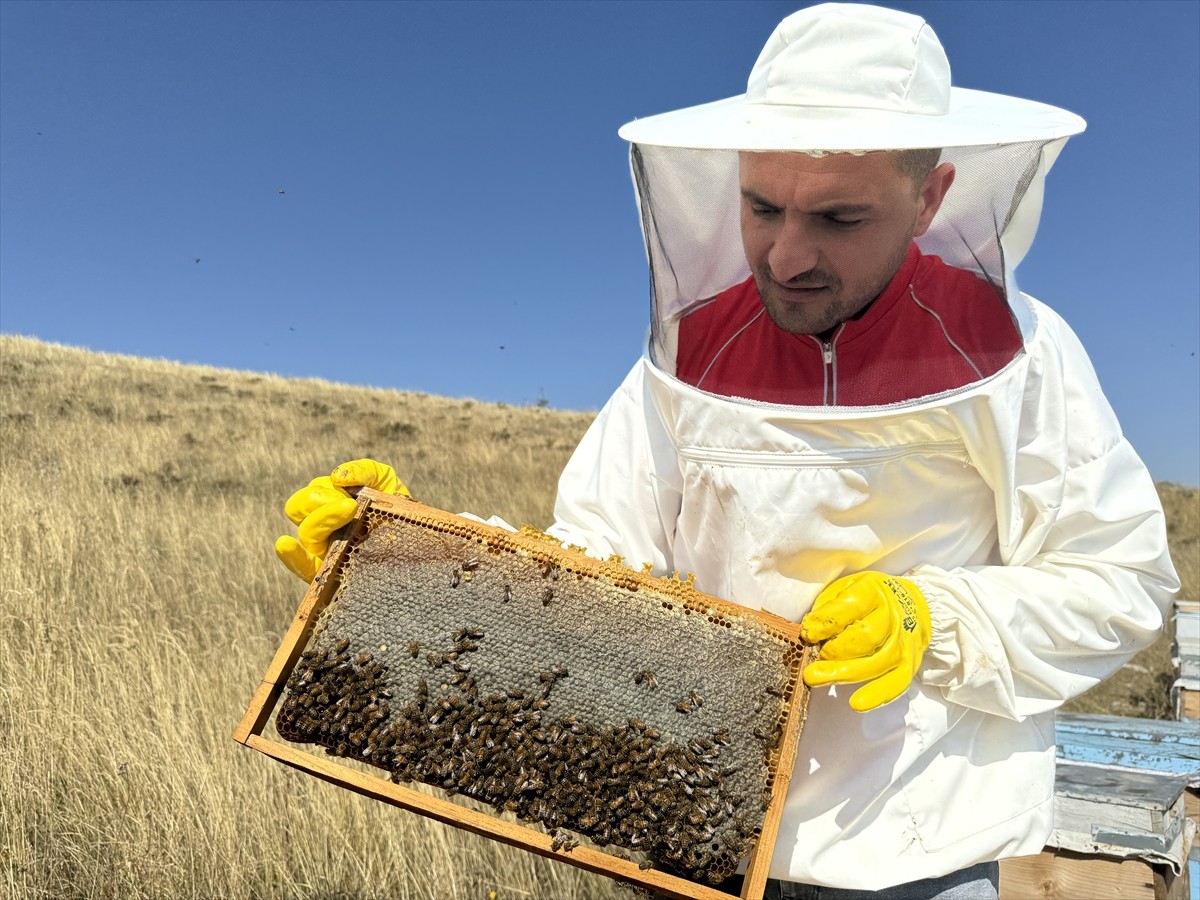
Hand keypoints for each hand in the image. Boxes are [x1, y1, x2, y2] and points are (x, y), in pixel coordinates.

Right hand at [274, 459, 410, 580]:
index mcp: (326, 504)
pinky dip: (292, 556)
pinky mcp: (328, 575)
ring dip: (323, 519)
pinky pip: (302, 568)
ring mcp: (323, 550)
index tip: (350, 494)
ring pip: (307, 532)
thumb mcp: (383, 480)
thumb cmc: (396, 506)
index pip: (309, 495)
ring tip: (350, 511)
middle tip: (348, 505)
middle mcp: (320, 526)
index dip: (323, 492)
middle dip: (320, 501)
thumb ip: (363, 470)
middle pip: (298, 509)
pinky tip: (285, 544)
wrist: (419, 537)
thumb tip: (338, 477)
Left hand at [800, 571, 930, 711]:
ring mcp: (903, 641)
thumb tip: (811, 632)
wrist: (910, 603)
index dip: (826, 623)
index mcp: (872, 591)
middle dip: (835, 651)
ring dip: (846, 673)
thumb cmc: (866, 599)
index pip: (850, 606)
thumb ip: (827, 608)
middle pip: (866, 636)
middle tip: (811, 660)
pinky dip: (878, 695)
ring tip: (818, 679)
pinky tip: (857, 704)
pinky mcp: (909, 662)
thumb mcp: (843, 589)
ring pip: (879, 661)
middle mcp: (892, 615)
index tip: (808, 634)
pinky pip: (898, 682)